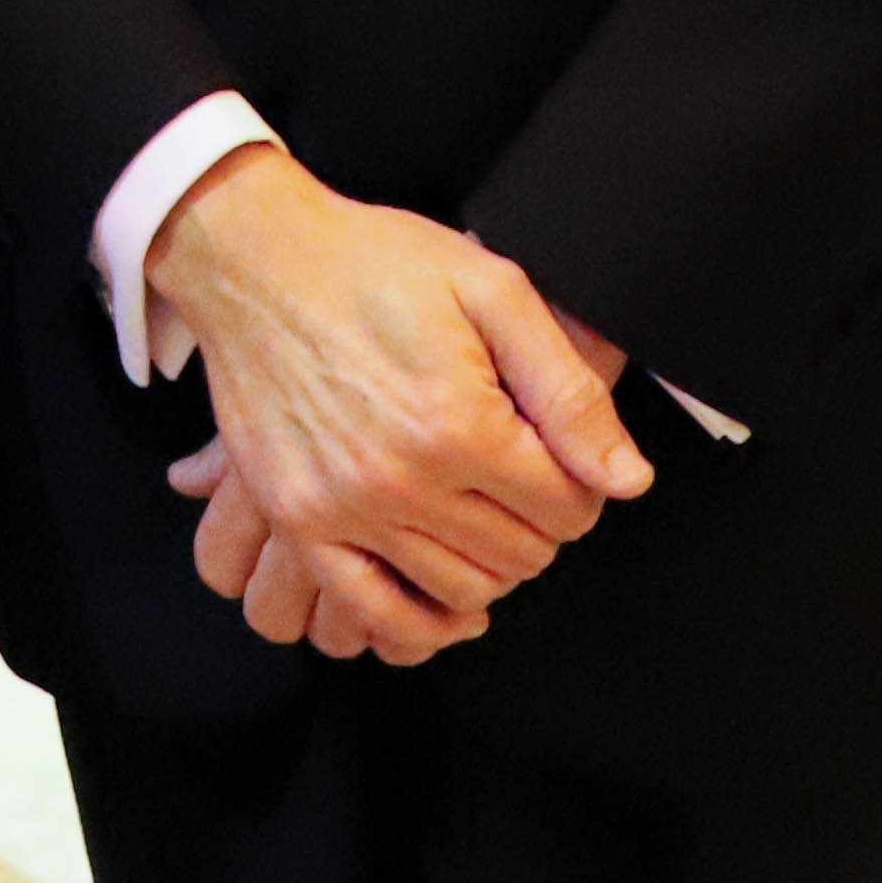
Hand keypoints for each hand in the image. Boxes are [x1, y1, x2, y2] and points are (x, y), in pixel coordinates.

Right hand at [141, 144, 648, 653]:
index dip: (583, 485)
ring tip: (478, 511)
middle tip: (520, 477)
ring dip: (489, 563)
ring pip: (461, 589)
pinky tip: (441, 596)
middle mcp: (400, 478)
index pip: (568, 509)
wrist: (255, 259)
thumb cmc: (374, 263)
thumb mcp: (493, 290)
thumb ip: (568, 390)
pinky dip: (419, 623)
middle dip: (540, 522)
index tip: (561, 457)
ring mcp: (342, 507)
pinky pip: (372, 611)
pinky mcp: (298, 518)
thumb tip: (626, 479)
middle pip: (521, 555)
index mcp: (458, 422)